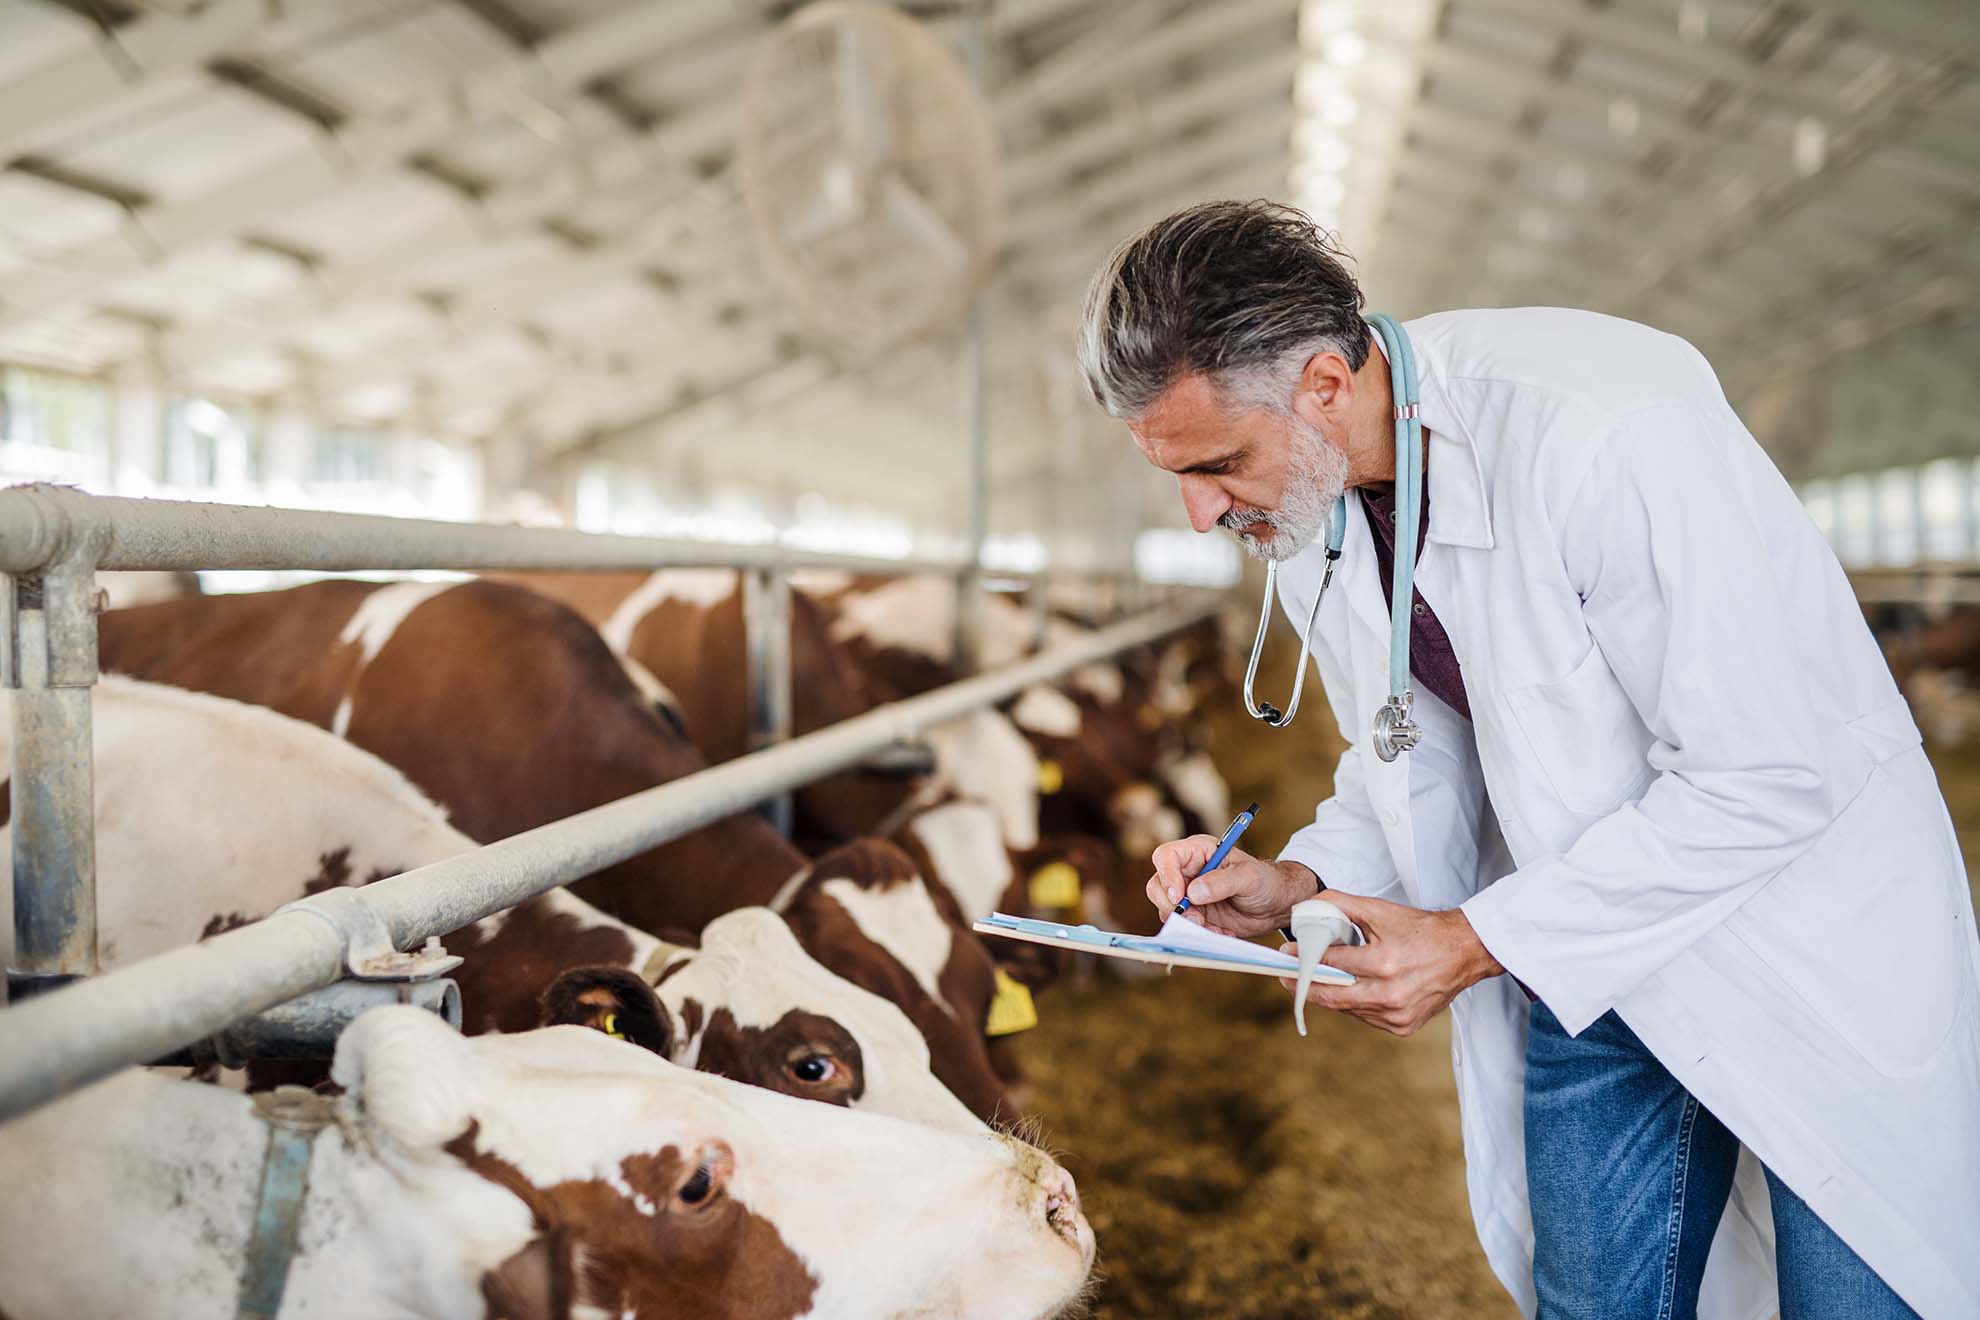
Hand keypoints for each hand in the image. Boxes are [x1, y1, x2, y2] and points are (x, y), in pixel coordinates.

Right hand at [1145, 837, 1316, 937]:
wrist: (1275, 905)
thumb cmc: (1265, 881)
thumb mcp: (1249, 877)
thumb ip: (1222, 882)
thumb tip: (1194, 892)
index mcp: (1198, 852)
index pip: (1166, 856)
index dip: (1167, 876)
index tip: (1179, 897)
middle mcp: (1187, 872)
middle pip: (1157, 886)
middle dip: (1172, 907)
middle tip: (1196, 919)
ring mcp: (1188, 895)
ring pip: (1166, 909)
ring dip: (1187, 924)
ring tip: (1214, 928)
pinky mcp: (1194, 914)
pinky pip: (1183, 926)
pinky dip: (1198, 933)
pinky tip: (1221, 932)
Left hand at [1279, 890, 1503, 1036]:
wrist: (1463, 952)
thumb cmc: (1421, 930)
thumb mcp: (1380, 910)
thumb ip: (1341, 905)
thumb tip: (1307, 907)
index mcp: (1385, 962)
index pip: (1332, 963)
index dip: (1305, 958)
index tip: (1287, 954)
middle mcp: (1391, 993)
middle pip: (1333, 996)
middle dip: (1304, 986)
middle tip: (1285, 977)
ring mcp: (1398, 1014)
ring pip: (1347, 1009)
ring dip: (1328, 996)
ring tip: (1313, 981)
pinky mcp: (1403, 1026)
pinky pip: (1365, 1018)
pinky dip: (1352, 1005)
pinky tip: (1346, 991)